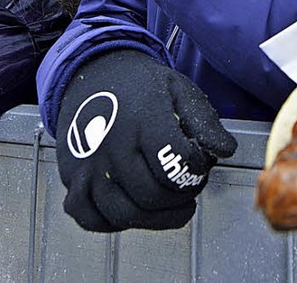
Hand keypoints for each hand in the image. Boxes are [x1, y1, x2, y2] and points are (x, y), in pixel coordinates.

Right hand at [54, 49, 237, 231]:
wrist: (94, 74)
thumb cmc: (141, 86)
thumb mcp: (180, 90)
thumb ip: (205, 122)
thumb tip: (224, 150)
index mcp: (143, 120)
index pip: (177, 164)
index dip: (198, 171)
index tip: (201, 164)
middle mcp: (111, 145)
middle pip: (152, 195)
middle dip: (180, 198)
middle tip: (188, 187)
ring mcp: (87, 165)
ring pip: (124, 214)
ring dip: (156, 218)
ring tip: (170, 203)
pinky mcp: (71, 178)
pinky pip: (91, 219)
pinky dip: (115, 223)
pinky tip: (134, 208)